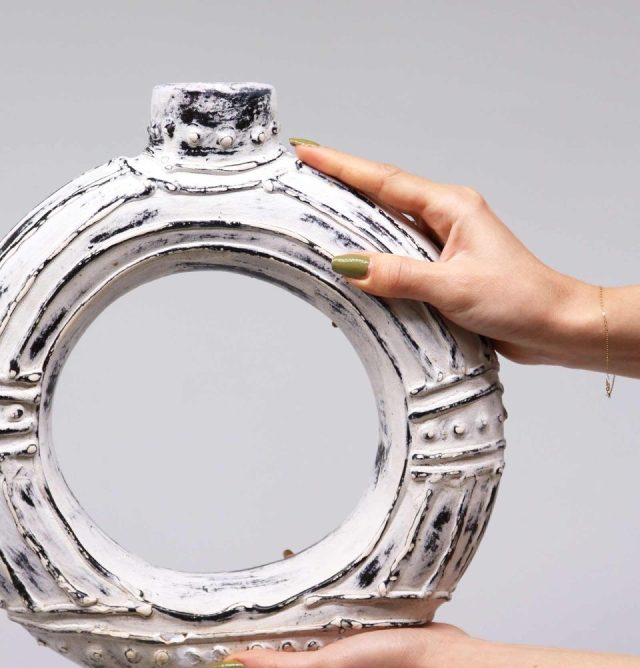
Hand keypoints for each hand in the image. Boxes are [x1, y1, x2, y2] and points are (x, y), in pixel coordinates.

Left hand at [152, 623, 466, 667]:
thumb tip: (228, 666)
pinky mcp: (339, 655)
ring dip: (252, 634)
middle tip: (181, 641)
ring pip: (273, 654)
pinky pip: (301, 636)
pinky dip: (289, 616)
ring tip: (220, 615)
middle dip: (216, 659)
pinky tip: (285, 586)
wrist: (450, 664)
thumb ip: (277, 667)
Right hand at [293, 143, 639, 376]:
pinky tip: (354, 269)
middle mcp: (446, 219)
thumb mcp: (453, 287)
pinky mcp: (443, 270)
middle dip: (340, 187)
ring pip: (388, 228)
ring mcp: (444, 244)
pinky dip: (373, 259)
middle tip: (301, 180)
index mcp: (451, 207)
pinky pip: (398, 257)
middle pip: (381, 197)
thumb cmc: (520, 298)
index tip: (308, 151)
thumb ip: (398, 275)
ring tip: (316, 220)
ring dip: (354, 225)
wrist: (556, 325)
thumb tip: (347, 265)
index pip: (384, 181)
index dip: (342, 166)